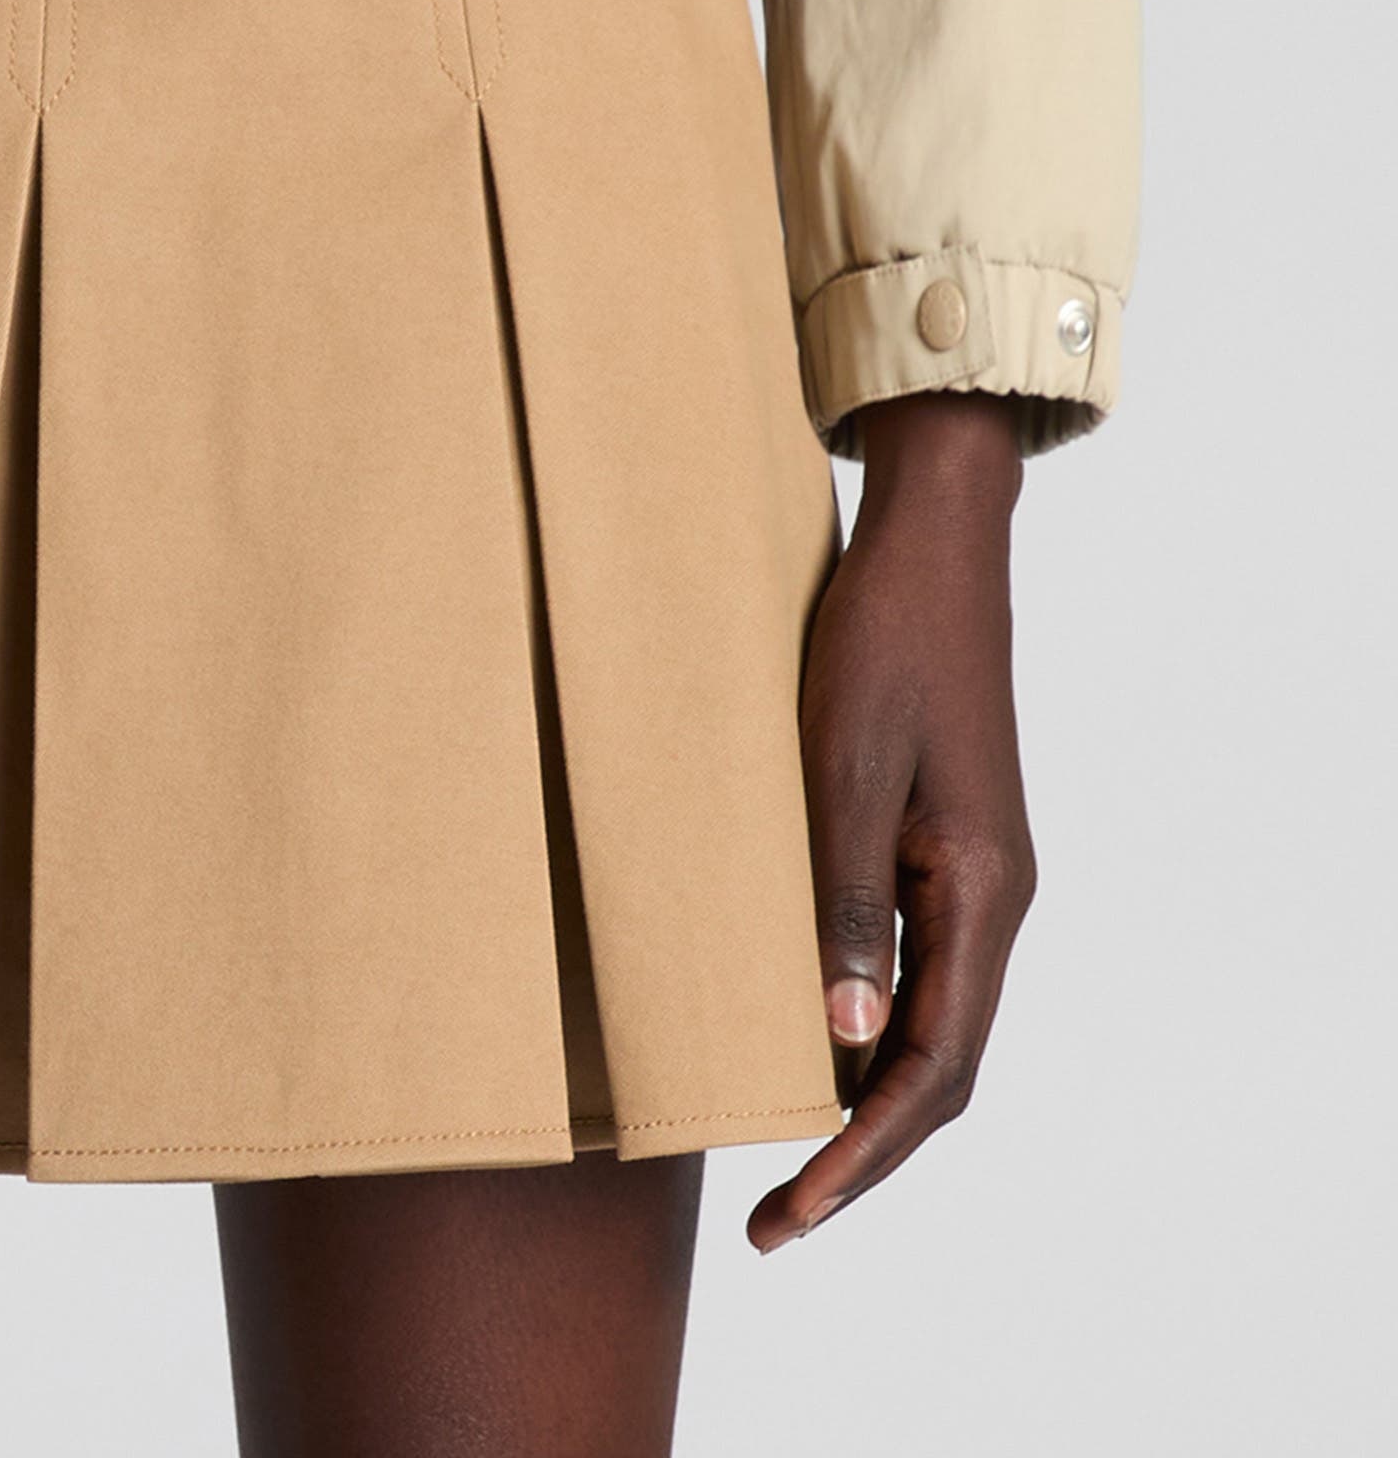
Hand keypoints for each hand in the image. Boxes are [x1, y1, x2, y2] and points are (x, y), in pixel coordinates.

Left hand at [749, 389, 1033, 1250]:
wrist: (930, 541)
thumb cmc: (882, 637)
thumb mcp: (844, 764)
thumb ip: (844, 900)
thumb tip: (844, 1045)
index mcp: (981, 892)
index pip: (933, 1070)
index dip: (865, 1156)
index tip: (795, 1211)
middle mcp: (992, 901)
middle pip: (937, 1071)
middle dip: (859, 1156)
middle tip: (771, 1221)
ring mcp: (971, 876)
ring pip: (925, 1025)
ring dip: (859, 1099)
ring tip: (773, 1155)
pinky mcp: (941, 847)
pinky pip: (910, 967)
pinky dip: (859, 1027)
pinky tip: (798, 1040)